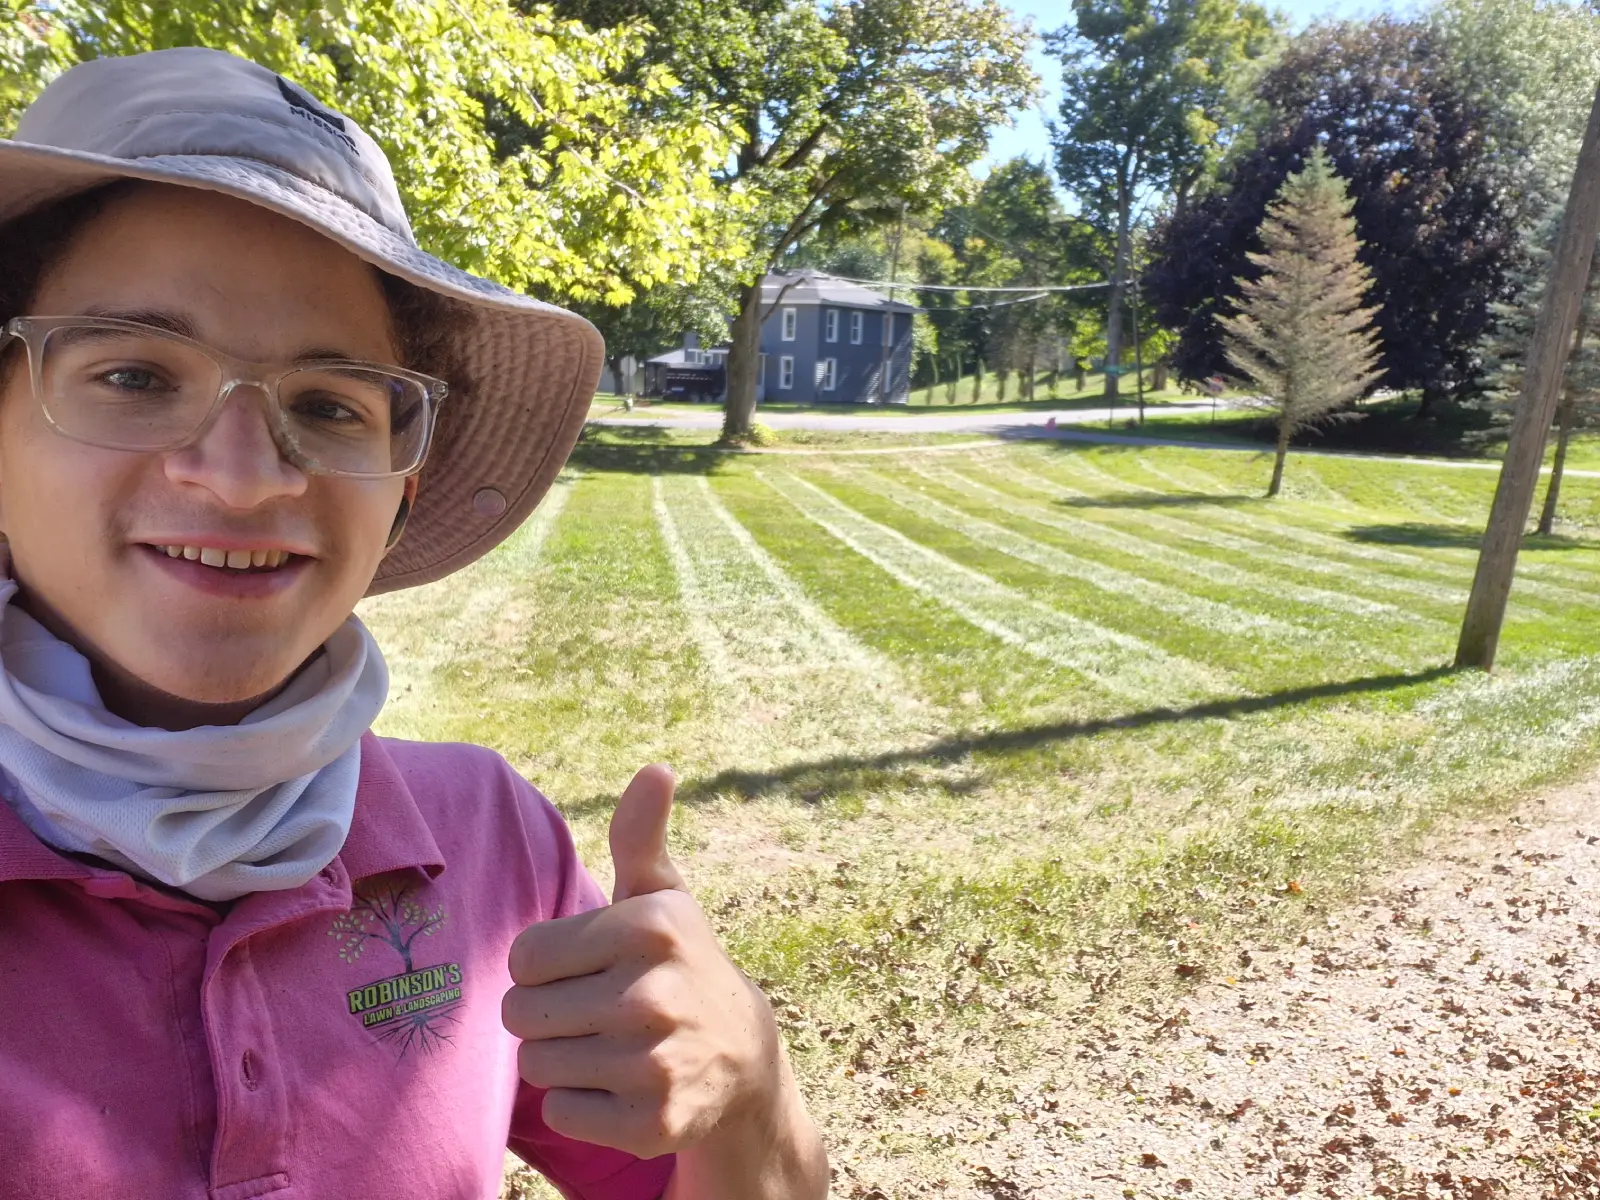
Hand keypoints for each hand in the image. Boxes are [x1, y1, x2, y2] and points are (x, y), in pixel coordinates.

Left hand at [502, 764, 783, 1158]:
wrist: (742, 1060)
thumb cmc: (679, 965)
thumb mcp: (663, 898)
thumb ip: (639, 835)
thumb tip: (656, 768)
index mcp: (649, 926)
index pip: (523, 956)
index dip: (545, 966)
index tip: (588, 968)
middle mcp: (653, 993)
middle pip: (521, 1012)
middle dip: (547, 1014)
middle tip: (596, 1011)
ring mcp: (653, 1062)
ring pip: (536, 1063)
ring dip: (562, 1059)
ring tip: (610, 1047)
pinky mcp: (650, 1123)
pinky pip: (561, 1111)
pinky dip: (582, 1105)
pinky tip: (623, 1087)